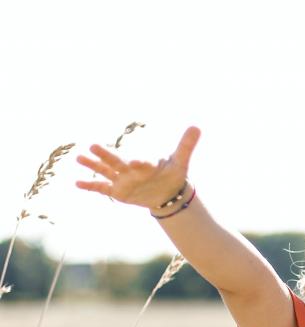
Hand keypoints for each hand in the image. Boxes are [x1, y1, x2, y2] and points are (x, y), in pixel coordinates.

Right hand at [75, 126, 200, 209]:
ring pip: (105, 171)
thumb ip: (186, 145)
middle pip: (116, 161)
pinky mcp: (117, 191)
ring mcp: (122, 179)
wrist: (166, 191)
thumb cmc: (172, 174)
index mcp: (145, 163)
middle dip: (106, 155)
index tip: (138, 163)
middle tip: (93, 146)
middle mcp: (130, 169)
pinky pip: (101, 188)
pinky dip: (90, 185)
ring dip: (93, 165)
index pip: (142, 163)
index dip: (141, 163)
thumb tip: (197, 126)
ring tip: (79, 157)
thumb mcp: (181, 162)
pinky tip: (77, 183)